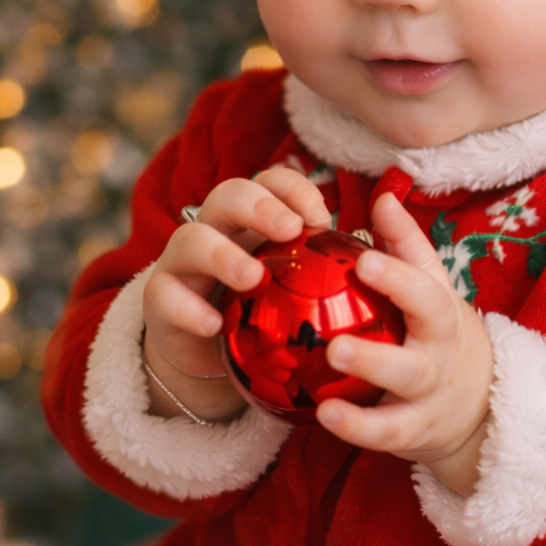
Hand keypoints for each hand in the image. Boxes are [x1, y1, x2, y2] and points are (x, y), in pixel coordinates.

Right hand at [142, 167, 331, 420]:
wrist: (217, 364)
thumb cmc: (268, 315)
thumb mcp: (303, 286)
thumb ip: (333, 260)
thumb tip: (384, 232)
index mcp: (254, 221)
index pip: (270, 182)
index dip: (294, 189)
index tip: (322, 218)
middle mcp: (216, 230)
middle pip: (228, 194)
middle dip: (259, 206)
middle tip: (290, 230)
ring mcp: (183, 263)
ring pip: (190, 239)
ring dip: (223, 255)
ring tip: (253, 278)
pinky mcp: (160, 301)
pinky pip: (164, 295)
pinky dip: (189, 308)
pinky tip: (214, 325)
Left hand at [317, 193, 493, 495]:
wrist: (481, 400)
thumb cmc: (439, 329)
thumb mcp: (432, 286)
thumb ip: (406, 244)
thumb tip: (383, 194)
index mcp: (440, 317)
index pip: (424, 294)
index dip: (398, 277)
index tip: (365, 260)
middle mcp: (436, 361)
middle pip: (412, 361)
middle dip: (375, 356)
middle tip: (333, 345)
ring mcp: (426, 401)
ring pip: (397, 405)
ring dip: (362, 405)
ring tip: (324, 394)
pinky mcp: (412, 433)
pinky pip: (385, 435)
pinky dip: (357, 429)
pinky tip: (322, 416)